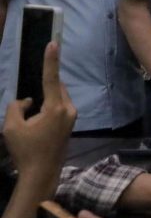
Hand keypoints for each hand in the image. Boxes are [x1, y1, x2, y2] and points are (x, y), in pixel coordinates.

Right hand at [3, 42, 76, 193]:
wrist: (42, 174)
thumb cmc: (26, 151)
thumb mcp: (11, 127)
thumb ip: (16, 107)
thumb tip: (27, 100)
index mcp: (55, 108)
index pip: (51, 78)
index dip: (50, 60)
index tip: (53, 43)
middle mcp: (68, 109)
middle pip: (55, 87)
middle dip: (43, 88)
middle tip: (29, 105)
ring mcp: (72, 116)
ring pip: (58, 97)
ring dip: (45, 100)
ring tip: (31, 120)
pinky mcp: (71, 123)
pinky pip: (60, 107)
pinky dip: (49, 108)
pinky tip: (38, 124)